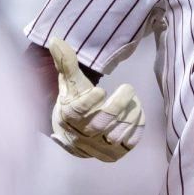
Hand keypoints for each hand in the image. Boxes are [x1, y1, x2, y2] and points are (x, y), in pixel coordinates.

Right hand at [48, 37, 144, 161]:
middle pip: (102, 123)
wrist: (74, 134)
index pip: (77, 112)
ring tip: (133, 99)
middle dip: (119, 104)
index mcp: (67, 118)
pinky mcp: (114, 155)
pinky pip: (130, 143)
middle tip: (128, 88)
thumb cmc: (73, 101)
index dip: (90, 102)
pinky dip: (137, 126)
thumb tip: (56, 39)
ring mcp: (98, 148)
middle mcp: (81, 137)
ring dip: (131, 113)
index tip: (100, 89)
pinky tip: (137, 113)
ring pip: (119, 134)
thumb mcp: (69, 82)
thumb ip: (65, 62)